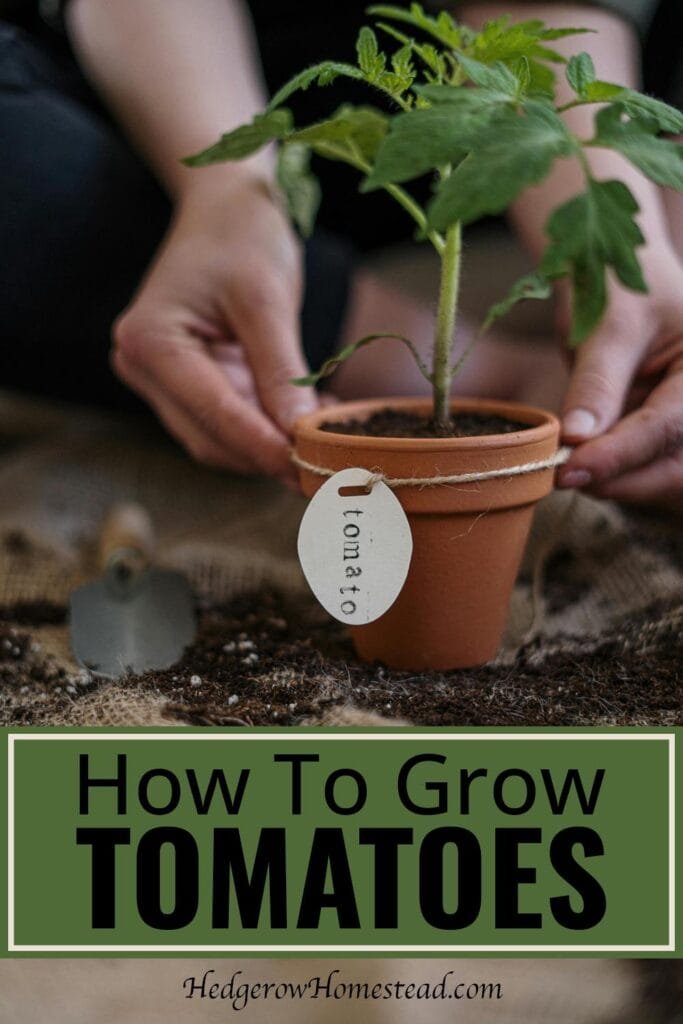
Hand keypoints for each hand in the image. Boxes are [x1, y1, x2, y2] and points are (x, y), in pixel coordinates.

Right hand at [112, 172, 317, 485]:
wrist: (224, 206)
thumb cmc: (241, 235)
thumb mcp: (266, 297)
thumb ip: (281, 369)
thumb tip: (301, 434)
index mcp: (150, 341)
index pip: (213, 411)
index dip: (263, 446)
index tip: (309, 468)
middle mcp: (143, 367)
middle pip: (210, 436)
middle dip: (267, 455)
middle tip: (327, 467)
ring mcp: (162, 380)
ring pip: (218, 439)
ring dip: (269, 448)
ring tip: (324, 441)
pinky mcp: (187, 385)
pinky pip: (228, 422)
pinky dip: (267, 429)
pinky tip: (307, 420)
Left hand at [557, 251, 682, 510]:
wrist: (609, 272)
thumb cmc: (616, 281)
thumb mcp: (608, 325)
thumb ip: (596, 384)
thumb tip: (576, 439)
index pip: (668, 428)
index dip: (619, 455)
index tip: (571, 468)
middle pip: (675, 470)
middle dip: (620, 479)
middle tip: (563, 475)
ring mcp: (681, 423)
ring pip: (659, 479)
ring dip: (612, 482)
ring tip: (566, 464)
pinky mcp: (656, 436)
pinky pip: (640, 472)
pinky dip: (608, 475)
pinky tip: (578, 462)